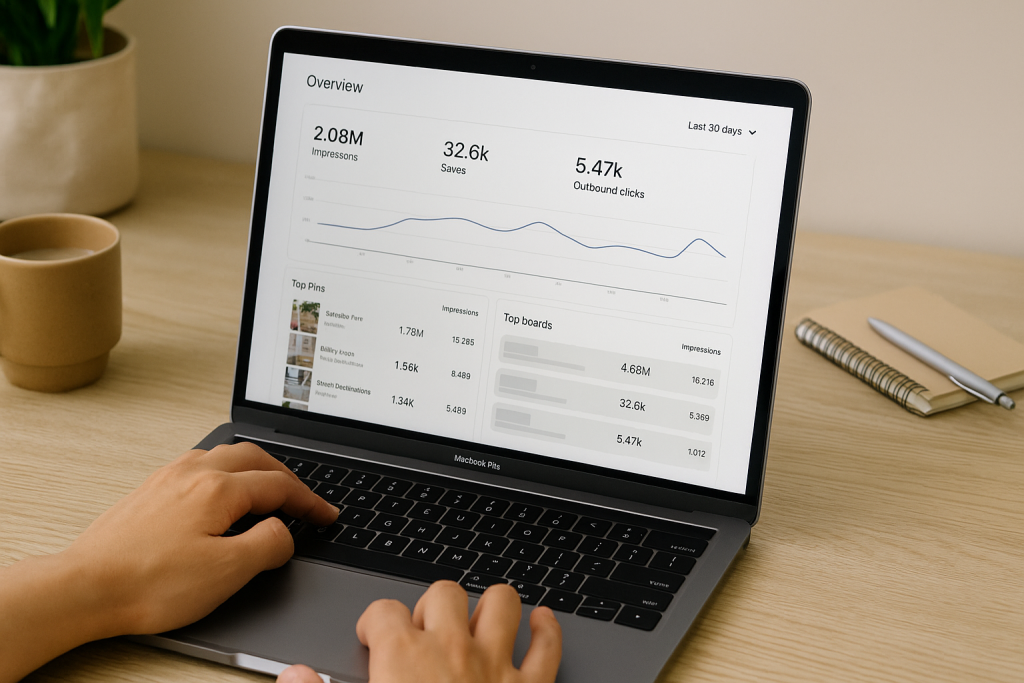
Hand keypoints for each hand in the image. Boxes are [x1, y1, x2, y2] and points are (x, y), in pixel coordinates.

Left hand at [68, 441, 339, 634]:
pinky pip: (199, 465)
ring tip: (268, 487)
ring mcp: (168, 478)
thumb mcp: (227, 572)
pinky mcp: (149, 491)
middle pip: (255, 458)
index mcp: (218, 489)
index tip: (326, 516)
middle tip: (304, 497)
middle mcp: (193, 473)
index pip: (279, 486)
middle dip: (287, 475)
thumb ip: (268, 545)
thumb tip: (284, 532)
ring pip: (224, 455)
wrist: (84, 589)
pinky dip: (225, 471)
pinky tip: (220, 491)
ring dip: (255, 468)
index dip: (310, 501)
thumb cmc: (149, 583)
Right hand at [277, 581, 561, 682]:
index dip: (374, 622)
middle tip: (423, 634)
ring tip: (477, 621)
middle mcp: (453, 650)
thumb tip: (293, 676)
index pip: (383, 611)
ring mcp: (496, 665)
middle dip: (431, 608)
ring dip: (490, 607)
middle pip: (443, 593)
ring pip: (502, 602)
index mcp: (404, 659)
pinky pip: (547, 645)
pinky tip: (542, 623)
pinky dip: (547, 630)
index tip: (373, 638)